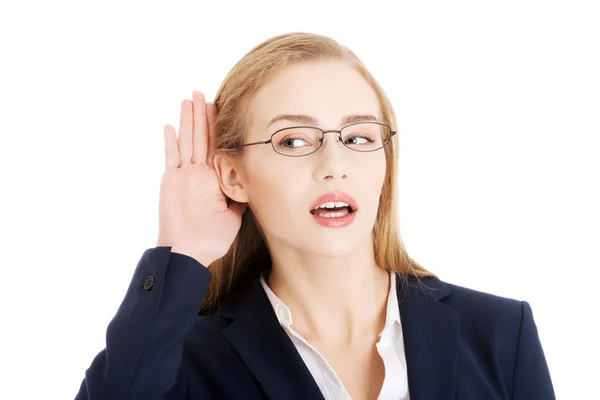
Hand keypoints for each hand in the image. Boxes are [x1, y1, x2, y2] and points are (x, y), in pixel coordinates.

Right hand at [156, 90, 246, 265]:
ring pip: (186, 141)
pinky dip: (170, 142)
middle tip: (202, 93)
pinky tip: (169, 126)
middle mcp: (197, 173)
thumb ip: (240, 197)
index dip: (217, 127)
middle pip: (200, 137)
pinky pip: (171, 157)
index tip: (221, 108)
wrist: (190, 252)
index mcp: (212, 179)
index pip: (215, 146)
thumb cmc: (211, 239)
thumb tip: (253, 185)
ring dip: (188, 120)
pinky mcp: (171, 181)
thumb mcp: (234, 215)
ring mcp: (183, 176)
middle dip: (202, 115)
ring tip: (188, 99)